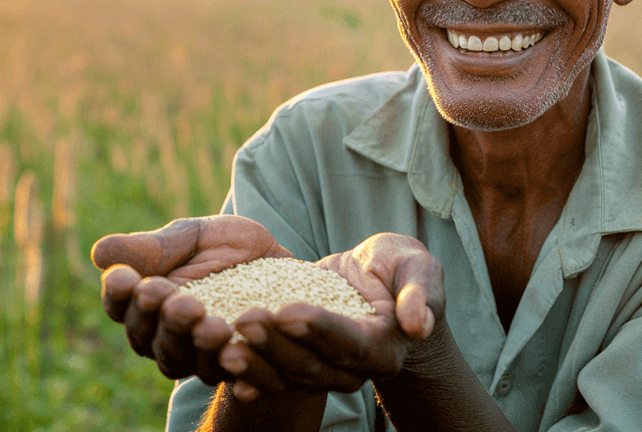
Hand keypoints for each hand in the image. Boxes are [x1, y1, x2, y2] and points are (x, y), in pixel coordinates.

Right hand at [91, 215, 292, 381]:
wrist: (275, 257)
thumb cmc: (221, 244)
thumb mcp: (190, 236)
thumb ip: (152, 248)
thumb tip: (100, 253)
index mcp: (144, 305)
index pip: (120, 307)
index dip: (120, 296)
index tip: (126, 277)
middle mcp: (165, 338)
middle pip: (151, 340)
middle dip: (164, 321)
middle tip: (180, 302)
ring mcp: (199, 357)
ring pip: (186, 362)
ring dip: (196, 345)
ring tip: (213, 325)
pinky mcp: (238, 366)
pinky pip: (232, 375)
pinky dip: (233, 369)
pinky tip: (239, 354)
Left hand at [217, 233, 444, 399]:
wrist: (378, 285)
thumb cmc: (400, 270)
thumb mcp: (418, 267)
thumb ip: (420, 291)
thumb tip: (417, 323)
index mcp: (384, 347)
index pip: (351, 343)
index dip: (320, 330)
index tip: (288, 312)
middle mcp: (352, 368)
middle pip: (312, 364)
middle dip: (276, 343)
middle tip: (245, 318)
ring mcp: (323, 370)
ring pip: (287, 374)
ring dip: (255, 359)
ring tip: (225, 339)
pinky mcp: (298, 363)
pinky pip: (271, 374)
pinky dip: (248, 372)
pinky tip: (221, 363)